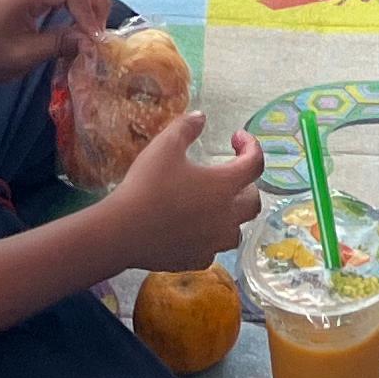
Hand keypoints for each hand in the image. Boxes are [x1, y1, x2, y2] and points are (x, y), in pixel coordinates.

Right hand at [97, 109, 268, 270]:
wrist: (123, 231)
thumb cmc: (148, 185)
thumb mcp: (165, 145)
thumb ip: (186, 127)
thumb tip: (201, 117)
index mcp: (224, 186)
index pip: (255, 164)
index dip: (251, 146)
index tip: (236, 137)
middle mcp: (226, 217)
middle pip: (253, 201)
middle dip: (246, 184)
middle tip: (227, 172)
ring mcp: (212, 243)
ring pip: (235, 231)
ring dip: (230, 215)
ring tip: (212, 204)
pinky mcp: (196, 260)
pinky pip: (213, 250)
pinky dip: (209, 238)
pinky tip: (194, 230)